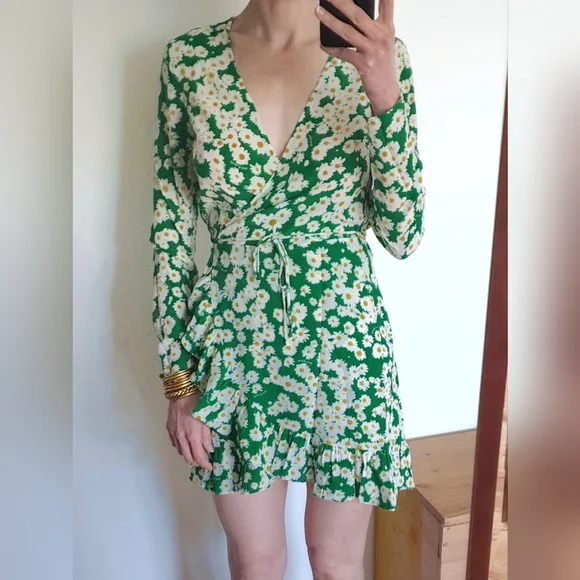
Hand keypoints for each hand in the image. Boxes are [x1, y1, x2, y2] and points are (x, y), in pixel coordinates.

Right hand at [166, 394, 213, 469]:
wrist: (181, 393)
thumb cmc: (197, 404)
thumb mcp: (207, 420)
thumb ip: (207, 437)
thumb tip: (209, 449)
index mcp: (193, 436)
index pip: (198, 457)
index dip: (204, 464)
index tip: (210, 467)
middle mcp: (182, 437)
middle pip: (188, 458)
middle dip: (196, 462)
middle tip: (204, 461)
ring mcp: (174, 434)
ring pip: (180, 451)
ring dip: (188, 454)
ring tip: (195, 452)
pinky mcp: (169, 429)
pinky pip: (175, 443)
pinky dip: (181, 447)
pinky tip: (186, 443)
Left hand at [315, 0, 399, 114]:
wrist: (387, 89)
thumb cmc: (383, 63)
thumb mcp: (384, 42)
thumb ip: (373, 27)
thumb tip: (351, 14)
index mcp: (387, 28)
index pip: (387, 3)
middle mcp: (381, 36)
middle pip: (358, 15)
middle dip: (342, 2)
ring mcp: (372, 50)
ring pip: (348, 32)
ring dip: (331, 21)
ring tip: (318, 11)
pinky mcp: (364, 64)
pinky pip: (343, 53)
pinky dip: (332, 49)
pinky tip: (322, 44)